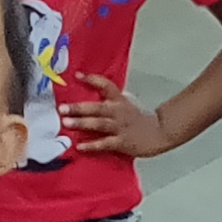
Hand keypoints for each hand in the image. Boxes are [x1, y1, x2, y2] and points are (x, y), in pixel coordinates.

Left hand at [58, 71, 173, 158]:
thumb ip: (110, 102)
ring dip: (82, 123)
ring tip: (66, 123)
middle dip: (78, 108)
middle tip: (62, 108)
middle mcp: (118, 111)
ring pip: (98, 123)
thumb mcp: (125, 105)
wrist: (159, 133)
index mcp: (119, 100)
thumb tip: (87, 102)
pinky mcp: (122, 142)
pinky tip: (79, 146)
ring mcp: (120, 127)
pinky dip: (92, 145)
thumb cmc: (138, 120)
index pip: (105, 85)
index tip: (77, 75)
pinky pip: (104, 143)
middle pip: (97, 107)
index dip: (92, 79)